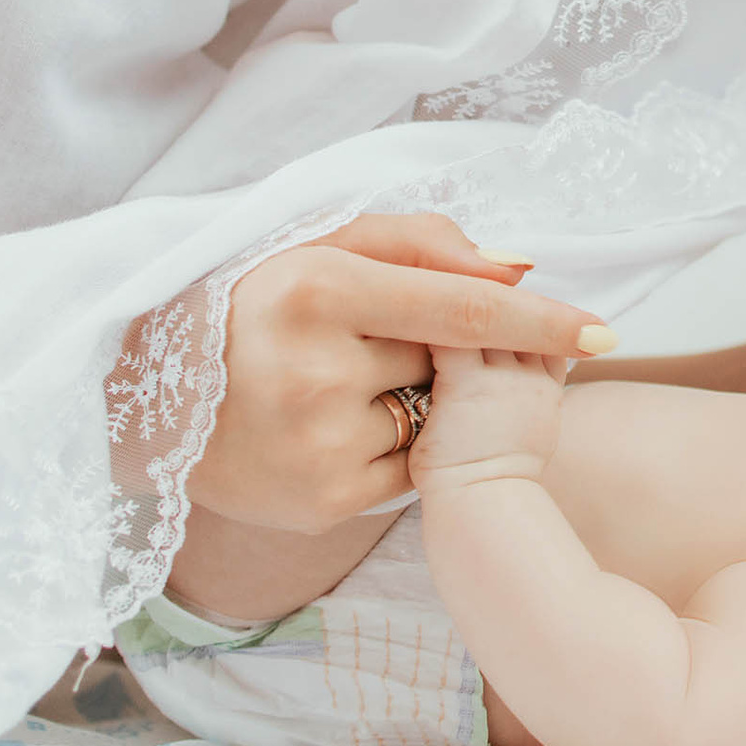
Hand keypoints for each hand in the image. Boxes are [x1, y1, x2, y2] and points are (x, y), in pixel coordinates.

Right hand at [187, 213, 606, 532]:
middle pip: (446, 360)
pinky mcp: (319, 503)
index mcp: (315, 290)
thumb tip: (520, 263)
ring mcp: (317, 446)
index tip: (605, 327)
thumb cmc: (249, 302)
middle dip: (432, 350)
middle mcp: (315, 371)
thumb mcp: (319, 243)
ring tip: (334, 386)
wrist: (139, 397)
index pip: (462, 304)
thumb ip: (422, 242)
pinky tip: (331, 428)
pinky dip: (391, 448)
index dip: (540, 316)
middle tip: (367, 341)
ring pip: (429, 418)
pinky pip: (406, 471)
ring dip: (410, 400)